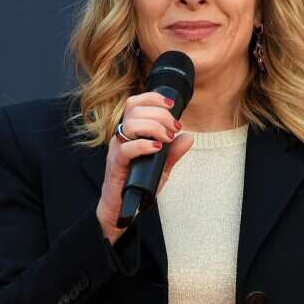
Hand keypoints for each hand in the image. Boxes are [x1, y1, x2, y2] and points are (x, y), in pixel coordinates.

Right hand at [95, 90, 192, 243]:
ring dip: (154, 127)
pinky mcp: (116, 165)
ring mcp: (117, 150)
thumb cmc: (138, 182)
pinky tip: (157, 148)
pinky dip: (144, 145)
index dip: (153, 98)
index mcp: (130, 131)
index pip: (135, 103)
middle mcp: (121, 136)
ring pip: (130, 125)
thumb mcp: (161, 165)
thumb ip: (173, 151)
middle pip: (135, 109)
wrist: (122, 206)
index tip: (172, 105)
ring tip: (166, 138)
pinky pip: (126, 149)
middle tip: (174, 128)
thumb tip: (188, 137)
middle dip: (160, 114)